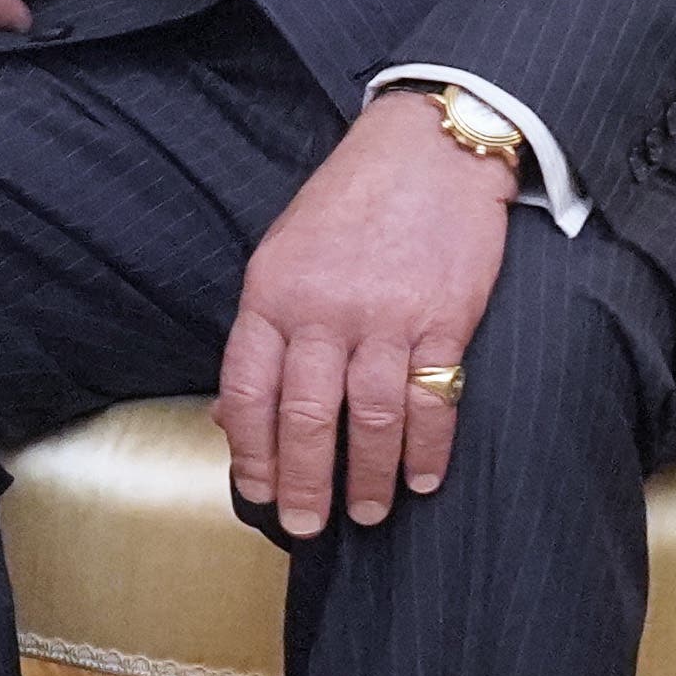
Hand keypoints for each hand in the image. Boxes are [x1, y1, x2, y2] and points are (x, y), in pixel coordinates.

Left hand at [219, 92, 517, 538]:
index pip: (248, 392)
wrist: (428, 148)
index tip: (256, 494)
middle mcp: (323, 311)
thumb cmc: (349, 203)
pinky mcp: (444, 318)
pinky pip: (432, 400)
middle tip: (307, 526)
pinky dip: (428, 449)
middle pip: (306, 418)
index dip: (250, 454)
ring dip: (367, 477)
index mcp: (271, 294)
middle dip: (303, 484)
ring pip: (370, 420)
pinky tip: (424, 478)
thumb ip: (263, 332)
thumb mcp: (282, 254)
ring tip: (367, 513)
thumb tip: (232, 415)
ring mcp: (385, 316)